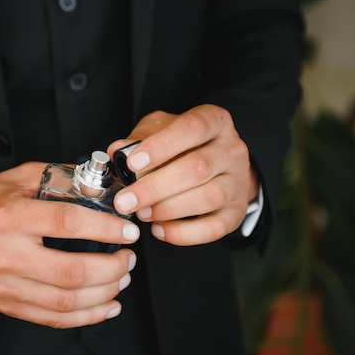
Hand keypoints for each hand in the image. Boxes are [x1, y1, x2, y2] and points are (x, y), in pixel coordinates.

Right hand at [0, 162, 138, 327]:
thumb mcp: (16, 178)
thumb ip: (58, 178)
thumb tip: (99, 185)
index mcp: (9, 217)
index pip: (67, 222)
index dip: (105, 228)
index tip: (127, 230)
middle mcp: (6, 254)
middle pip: (72, 272)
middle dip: (113, 268)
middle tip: (128, 258)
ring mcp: (5, 285)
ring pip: (67, 301)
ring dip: (105, 292)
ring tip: (122, 278)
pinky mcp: (6, 304)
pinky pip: (53, 319)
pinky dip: (87, 316)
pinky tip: (106, 305)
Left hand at [107, 104, 258, 245]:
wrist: (218, 166)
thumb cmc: (184, 145)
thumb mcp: (161, 130)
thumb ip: (139, 138)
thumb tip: (117, 151)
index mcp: (214, 121)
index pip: (192, 128)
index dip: (162, 146)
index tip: (133, 162)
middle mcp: (231, 150)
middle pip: (198, 168)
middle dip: (155, 187)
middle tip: (126, 200)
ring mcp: (238, 182)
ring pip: (208, 198)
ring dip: (168, 209)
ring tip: (142, 213)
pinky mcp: (236, 212)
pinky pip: (214, 228)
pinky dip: (183, 233)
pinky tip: (160, 229)